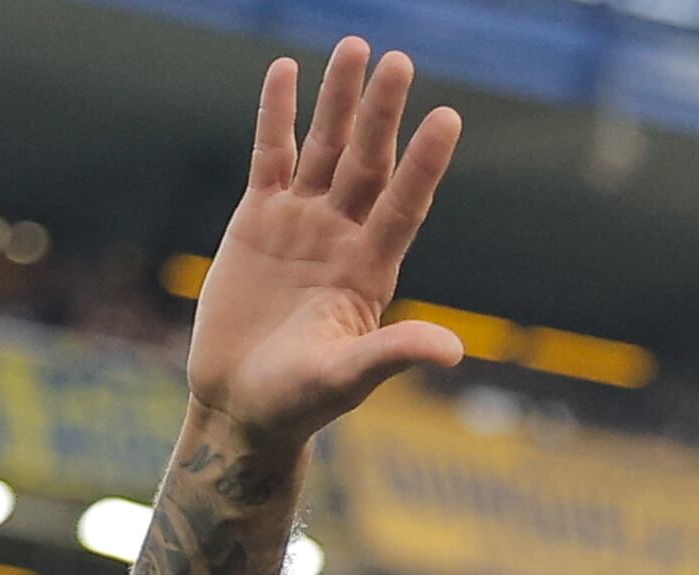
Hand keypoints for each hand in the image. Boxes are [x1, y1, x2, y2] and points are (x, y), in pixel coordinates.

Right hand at [189, 41, 466, 453]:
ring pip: (325, 147)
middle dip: (382, 112)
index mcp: (371, 270)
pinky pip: (271, 154)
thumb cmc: (299, 402)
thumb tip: (454, 350)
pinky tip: (286, 72)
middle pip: (369, 162)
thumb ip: (395, 354)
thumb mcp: (347, 379)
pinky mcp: (258, 218)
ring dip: (340, 100)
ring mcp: (302, 222)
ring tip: (356, 47)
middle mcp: (344, 236)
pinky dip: (277, 114)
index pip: (406, 204)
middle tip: (399, 60)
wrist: (244, 404)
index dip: (424, 163)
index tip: (448, 119)